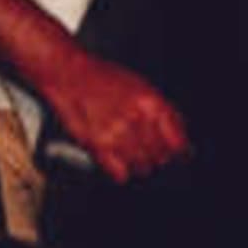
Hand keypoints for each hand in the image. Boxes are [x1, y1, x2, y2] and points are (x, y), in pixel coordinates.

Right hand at [38, 48, 186, 181]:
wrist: (67, 73)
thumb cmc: (101, 77)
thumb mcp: (140, 85)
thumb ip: (163, 111)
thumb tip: (179, 134)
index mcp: (151, 103)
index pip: (178, 143)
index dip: (177, 150)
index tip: (175, 153)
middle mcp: (136, 119)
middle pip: (160, 157)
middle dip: (155, 156)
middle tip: (145, 147)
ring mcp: (117, 134)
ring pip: (142, 167)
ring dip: (138, 162)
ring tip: (127, 149)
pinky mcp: (98, 146)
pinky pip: (121, 174)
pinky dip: (120, 170)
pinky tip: (115, 157)